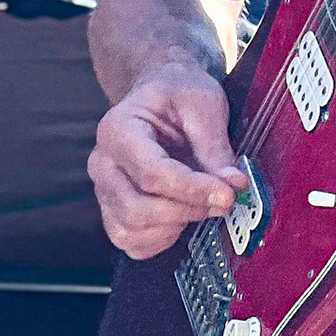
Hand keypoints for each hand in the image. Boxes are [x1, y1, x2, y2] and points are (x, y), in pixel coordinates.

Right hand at [88, 60, 248, 259]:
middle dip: (186, 210)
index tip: (228, 194)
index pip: (151, 173)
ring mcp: (104, 190)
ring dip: (176, 226)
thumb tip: (233, 185)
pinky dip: (162, 239)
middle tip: (224, 199)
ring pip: (132, 230)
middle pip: (136, 208)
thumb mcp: (203, 104)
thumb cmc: (179, 93)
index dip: (192, 189)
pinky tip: (184, 215)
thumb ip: (215, 147)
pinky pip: (132, 243)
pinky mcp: (113, 211)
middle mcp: (103, 163)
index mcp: (117, 129)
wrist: (162, 94)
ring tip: (202, 202)